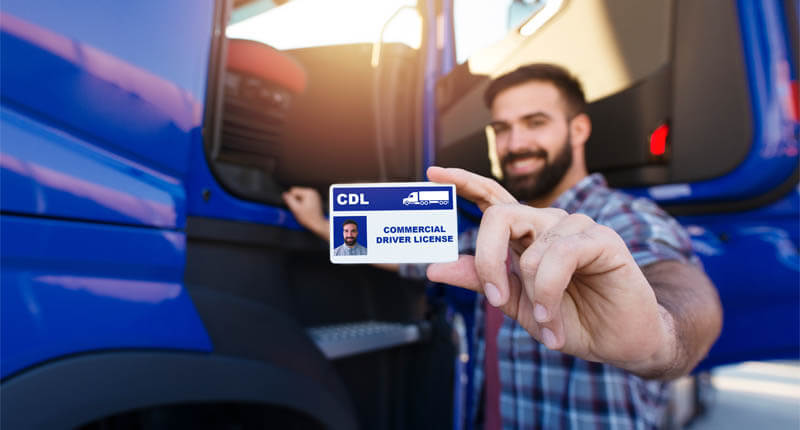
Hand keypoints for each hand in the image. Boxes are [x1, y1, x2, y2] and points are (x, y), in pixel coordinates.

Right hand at [282, 187, 328, 239]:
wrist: (318, 224)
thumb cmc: (308, 218)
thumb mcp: (296, 209)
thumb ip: (289, 200)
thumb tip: (284, 194)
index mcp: (308, 192)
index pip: (293, 190)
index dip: (291, 199)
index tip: (295, 207)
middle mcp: (312, 192)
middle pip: (297, 193)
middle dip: (295, 201)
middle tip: (299, 210)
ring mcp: (314, 196)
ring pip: (300, 197)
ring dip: (298, 203)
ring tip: (302, 211)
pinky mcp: (315, 200)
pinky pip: (304, 199)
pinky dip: (303, 204)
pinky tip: (305, 210)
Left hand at [426, 167, 673, 373]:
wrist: (618, 341)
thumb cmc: (571, 320)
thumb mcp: (515, 304)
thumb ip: (479, 281)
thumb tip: (435, 267)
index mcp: (525, 235)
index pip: (492, 198)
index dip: (464, 182)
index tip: (433, 171)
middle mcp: (548, 224)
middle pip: (499, 216)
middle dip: (488, 259)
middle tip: (496, 298)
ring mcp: (576, 227)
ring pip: (530, 249)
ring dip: (533, 295)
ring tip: (548, 322)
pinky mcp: (602, 239)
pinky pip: (558, 257)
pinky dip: (549, 294)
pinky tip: (555, 318)